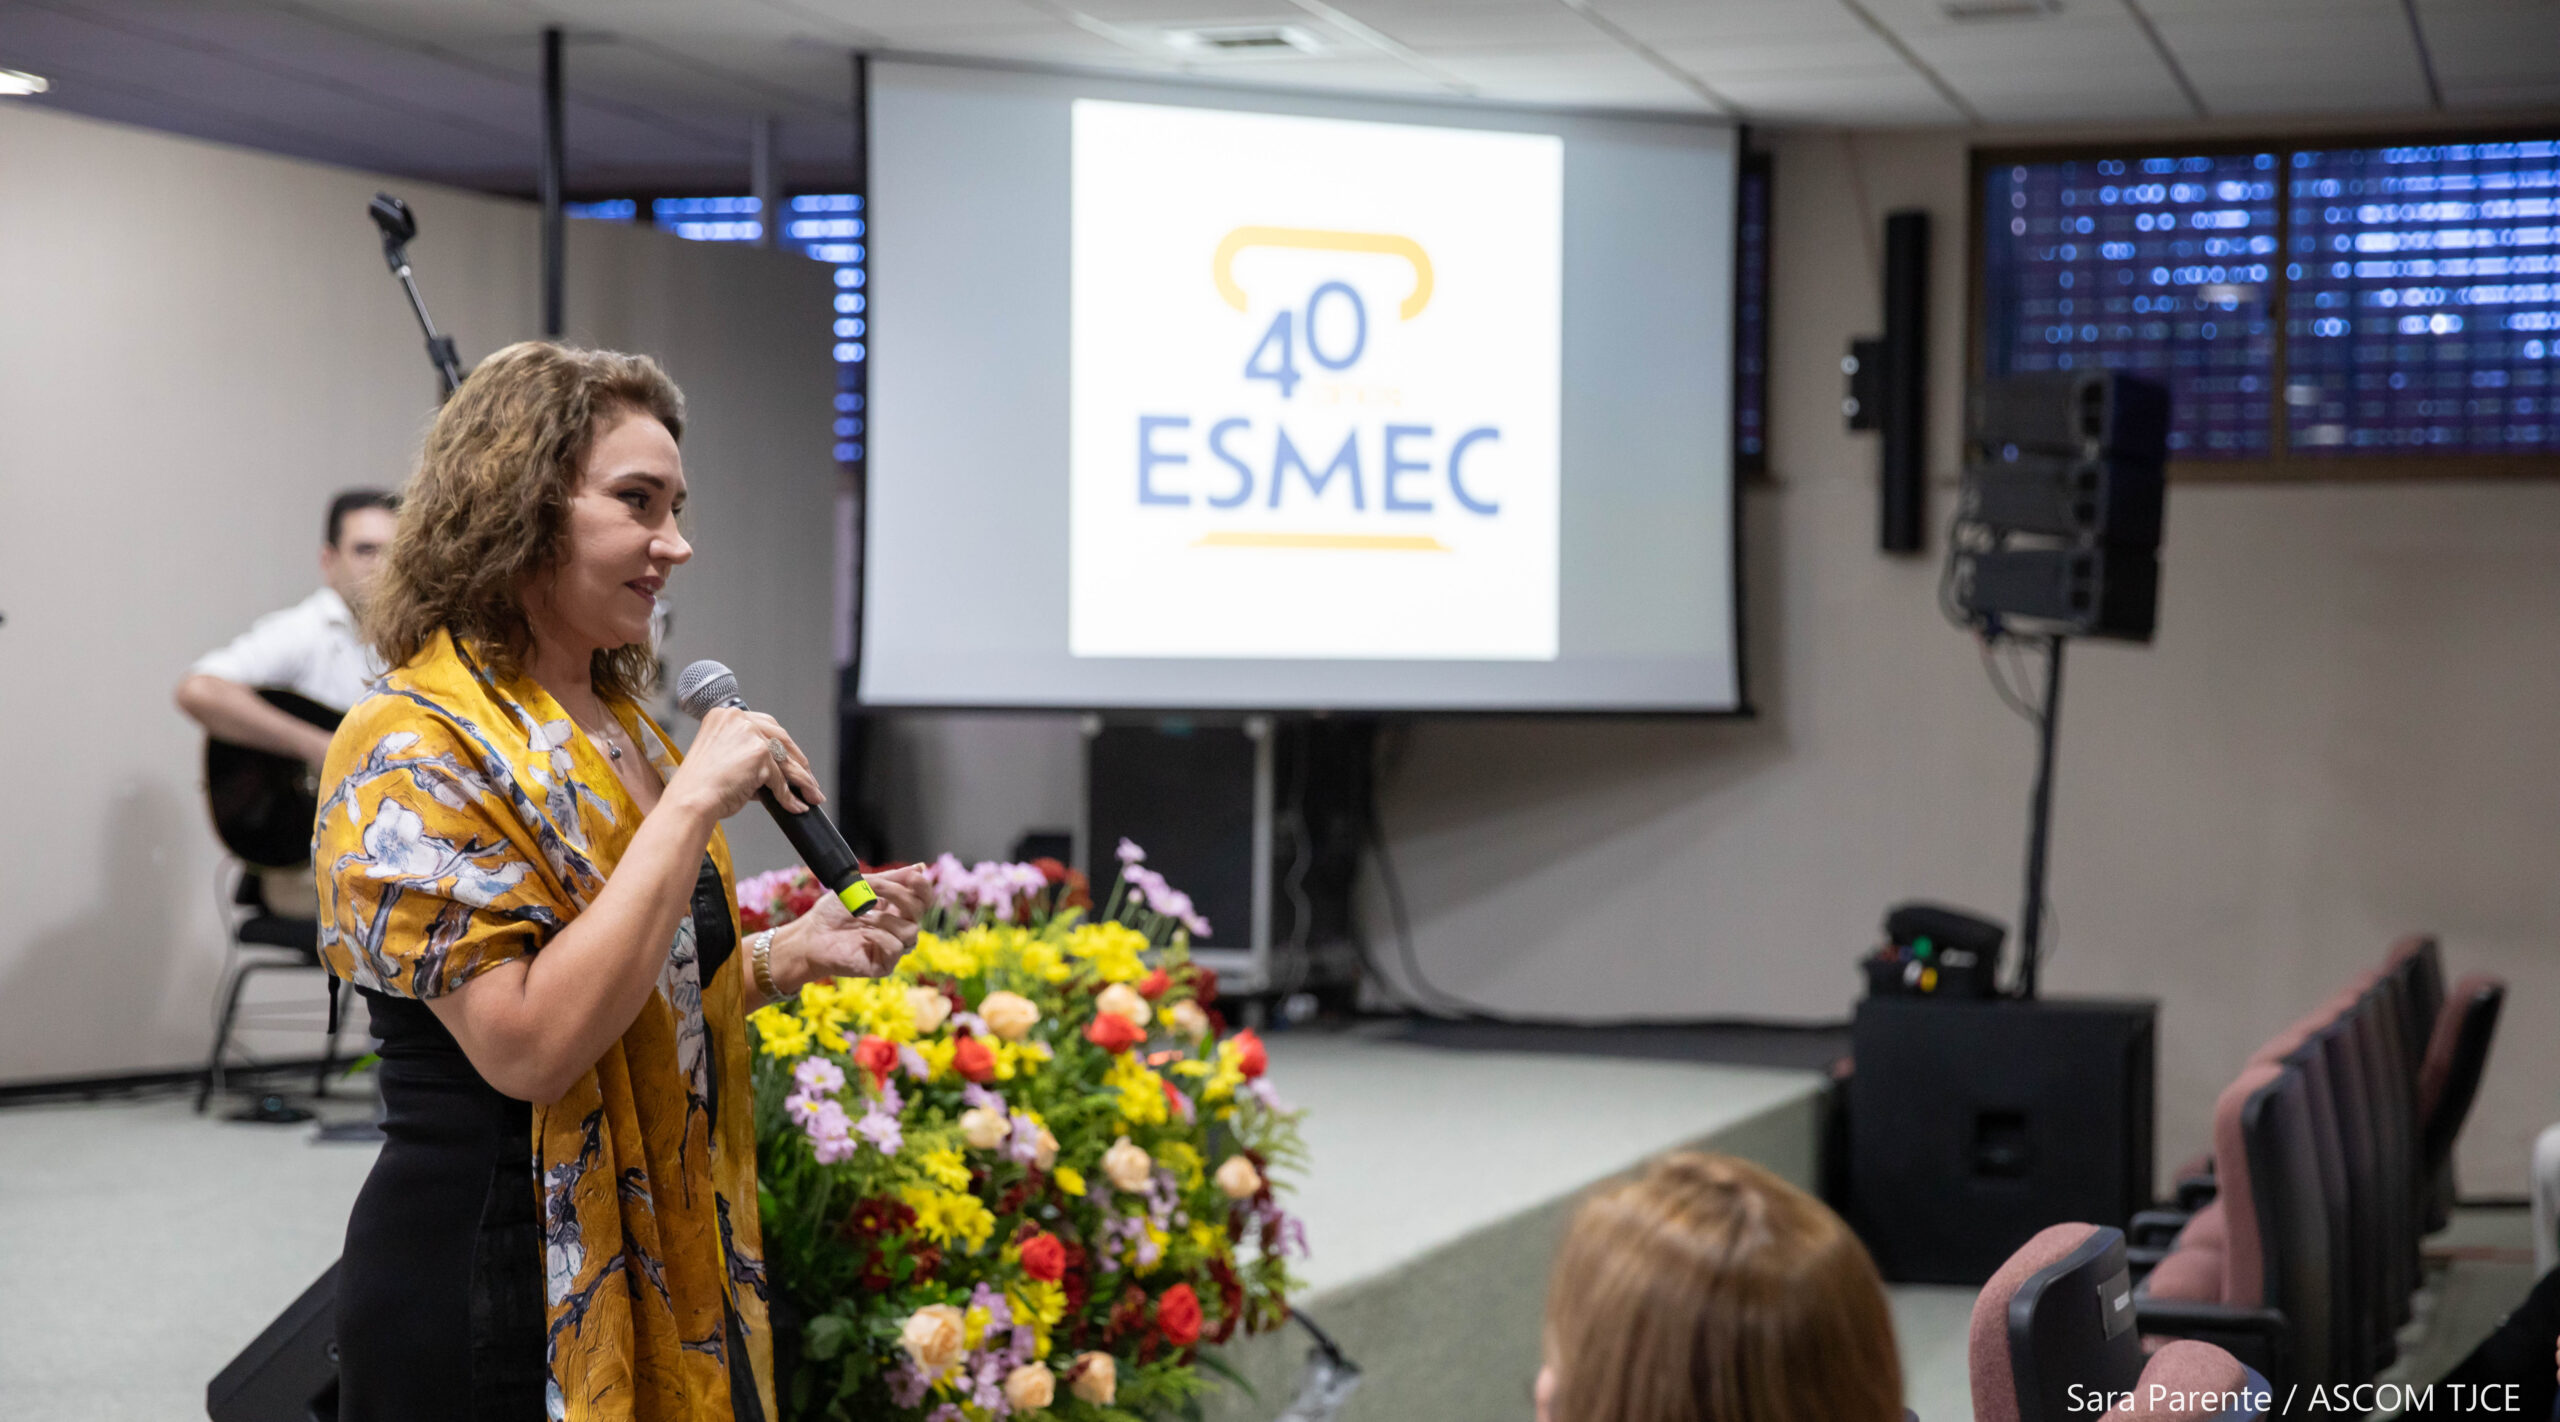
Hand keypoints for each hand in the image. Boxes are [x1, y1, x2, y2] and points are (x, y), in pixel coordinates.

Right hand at [664, 706, 821, 821]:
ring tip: (811, 795)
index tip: (793, 758)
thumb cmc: (699, 786)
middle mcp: (738, 719)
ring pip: (784, 760)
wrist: (690, 801)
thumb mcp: (722, 759)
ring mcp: (750, 735)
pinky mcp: (760, 754)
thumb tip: (776, 771)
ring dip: (801, 780)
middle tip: (809, 779)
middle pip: (780, 738)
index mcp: (725, 716)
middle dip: (797, 762)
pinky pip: (780, 778)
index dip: (781, 744)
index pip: (765, 725)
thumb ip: (747, 756)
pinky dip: (788, 795)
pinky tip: (794, 805)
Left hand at [769, 865, 931, 991]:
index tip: (911, 876)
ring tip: (863, 916)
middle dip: (899, 895)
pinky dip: (879, 936)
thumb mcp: (862, 887)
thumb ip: (892, 878)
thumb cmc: (832, 913)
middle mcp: (898, 928)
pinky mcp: (884, 964)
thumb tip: (920, 867)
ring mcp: (893, 947)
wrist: (811, 935)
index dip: (923, 887)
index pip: (923, 899)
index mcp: (896, 910)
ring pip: (911, 931)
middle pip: (920, 911)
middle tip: (876, 889)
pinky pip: (896, 948)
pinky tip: (863, 934)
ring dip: (885, 918)